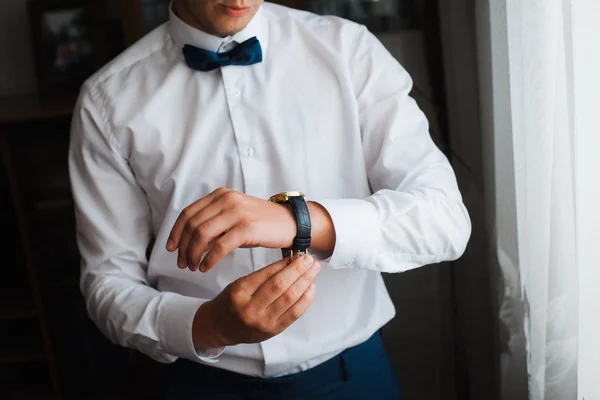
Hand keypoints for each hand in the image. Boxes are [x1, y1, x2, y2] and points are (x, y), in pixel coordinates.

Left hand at [167, 188, 295, 271]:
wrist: (290, 223)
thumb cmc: (260, 224)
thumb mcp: (234, 217)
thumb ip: (213, 224)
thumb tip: (189, 242)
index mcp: (220, 195)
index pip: (188, 213)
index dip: (176, 232)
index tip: (170, 248)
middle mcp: (227, 200)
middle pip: (193, 225)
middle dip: (183, 247)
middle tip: (182, 263)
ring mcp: (237, 213)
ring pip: (203, 235)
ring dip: (193, 254)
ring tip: (193, 267)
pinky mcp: (247, 228)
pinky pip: (219, 246)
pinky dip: (209, 259)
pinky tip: (206, 267)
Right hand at [192, 255, 320, 347]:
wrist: (221, 328)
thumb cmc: (231, 302)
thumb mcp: (239, 283)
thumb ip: (263, 275)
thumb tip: (289, 262)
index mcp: (239, 292)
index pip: (267, 274)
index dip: (285, 264)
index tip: (298, 254)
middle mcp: (250, 309)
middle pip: (280, 286)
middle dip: (298, 270)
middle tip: (310, 260)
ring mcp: (263, 322)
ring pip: (289, 298)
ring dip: (305, 282)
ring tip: (313, 270)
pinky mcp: (273, 331)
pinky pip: (294, 314)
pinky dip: (305, 299)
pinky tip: (311, 288)